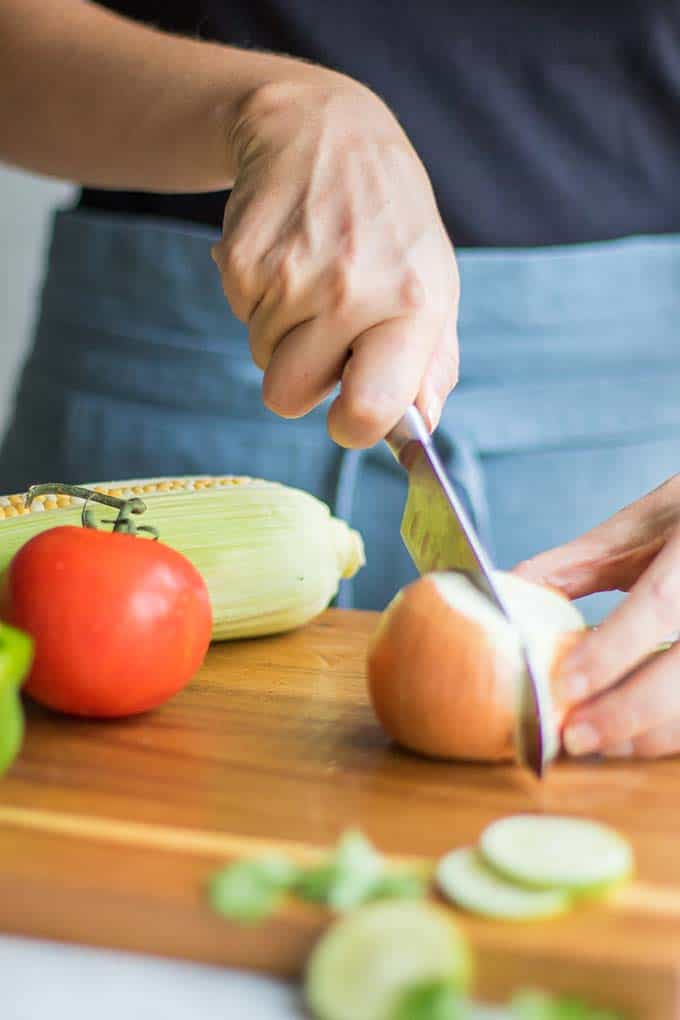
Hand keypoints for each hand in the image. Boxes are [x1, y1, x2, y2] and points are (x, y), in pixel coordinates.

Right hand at [211, 73, 458, 447]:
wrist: (321, 130)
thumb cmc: (389, 224)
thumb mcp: (435, 285)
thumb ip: (432, 367)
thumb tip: (418, 429)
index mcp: (413, 306)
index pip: (369, 410)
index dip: (353, 427)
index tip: (350, 415)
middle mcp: (351, 290)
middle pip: (288, 398)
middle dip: (303, 376)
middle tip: (328, 326)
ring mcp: (290, 274)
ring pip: (263, 359)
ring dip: (284, 331)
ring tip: (313, 275)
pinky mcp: (241, 260)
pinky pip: (241, 318)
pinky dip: (260, 299)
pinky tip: (286, 255)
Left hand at [514, 474, 679, 758]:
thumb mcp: (640, 526)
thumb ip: (578, 563)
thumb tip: (511, 589)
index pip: (658, 604)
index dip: (613, 650)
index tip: (566, 683)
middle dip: (629, 711)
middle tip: (575, 737)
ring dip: (650, 733)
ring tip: (596, 742)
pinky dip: (668, 732)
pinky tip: (632, 737)